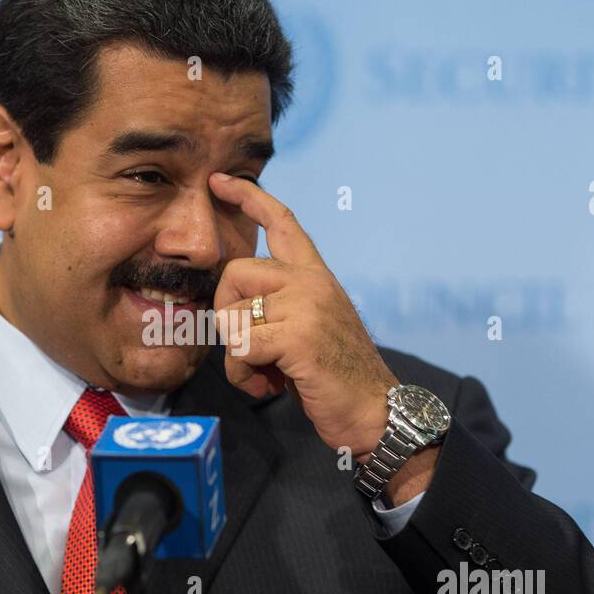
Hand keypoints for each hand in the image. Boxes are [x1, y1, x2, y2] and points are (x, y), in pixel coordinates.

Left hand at [208, 172, 397, 459]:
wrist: (374, 411)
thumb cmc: (335, 377)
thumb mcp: (308, 328)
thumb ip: (278, 308)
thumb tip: (231, 312)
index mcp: (317, 276)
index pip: (283, 223)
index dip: (248, 198)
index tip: (219, 181)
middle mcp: (312, 282)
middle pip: (235, 272)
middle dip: (227, 316)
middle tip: (251, 349)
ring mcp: (306, 306)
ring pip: (232, 317)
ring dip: (237, 358)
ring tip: (266, 374)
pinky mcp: (297, 336)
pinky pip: (240, 347)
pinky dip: (244, 375)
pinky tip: (270, 386)